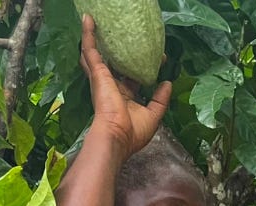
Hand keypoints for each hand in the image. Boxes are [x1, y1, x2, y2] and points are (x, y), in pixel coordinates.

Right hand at [78, 14, 172, 157]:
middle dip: (124, 50)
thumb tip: (167, 83)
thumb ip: (161, 99)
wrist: (116, 135)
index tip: (160, 58)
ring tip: (97, 21)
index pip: (134, 77)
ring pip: (98, 54)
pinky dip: (89, 35)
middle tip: (136, 37)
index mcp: (125, 97)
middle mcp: (112, 86)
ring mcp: (103, 79)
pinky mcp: (97, 73)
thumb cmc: (133, 131)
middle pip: (116, 63)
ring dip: (97, 38)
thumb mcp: (153, 115)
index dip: (144, 67)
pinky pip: (90, 50)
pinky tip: (88, 20)